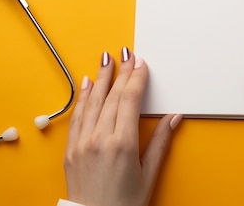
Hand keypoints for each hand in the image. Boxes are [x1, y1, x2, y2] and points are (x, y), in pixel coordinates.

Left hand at [64, 47, 181, 205]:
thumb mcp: (149, 175)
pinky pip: (77, 116)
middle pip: (112, 96)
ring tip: (106, 60)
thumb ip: (160, 142)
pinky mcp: (71, 149)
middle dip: (121, 71)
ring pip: (92, 101)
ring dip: (100, 78)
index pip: (130, 100)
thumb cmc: (123, 205)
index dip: (136, 78)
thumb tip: (173, 118)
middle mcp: (99, 139)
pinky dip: (82, 97)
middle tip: (126, 53)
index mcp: (122, 144)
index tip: (141, 64)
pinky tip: (86, 84)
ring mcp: (82, 143)